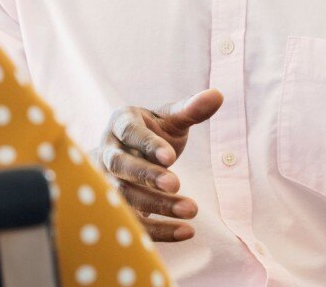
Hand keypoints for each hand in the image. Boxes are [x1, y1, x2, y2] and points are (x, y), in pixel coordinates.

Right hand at [92, 90, 223, 241]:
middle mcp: (108, 152)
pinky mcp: (116, 206)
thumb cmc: (151, 133)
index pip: (130, 133)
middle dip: (147, 175)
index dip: (148, 145)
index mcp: (121, 124)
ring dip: (155, 205)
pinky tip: (186, 231)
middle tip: (175, 183)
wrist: (122, 154)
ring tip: (191, 210)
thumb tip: (218, 94)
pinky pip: (132, 221)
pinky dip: (158, 230)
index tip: (171, 157)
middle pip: (121, 165)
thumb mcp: (169, 119)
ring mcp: (107, 181)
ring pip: (124, 196)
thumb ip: (191, 110)